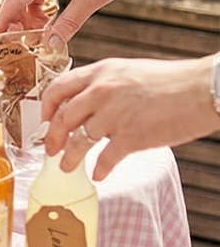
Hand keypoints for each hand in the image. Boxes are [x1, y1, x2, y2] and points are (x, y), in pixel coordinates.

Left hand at [41, 55, 216, 179]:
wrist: (202, 89)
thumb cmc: (172, 81)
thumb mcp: (129, 71)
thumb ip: (105, 85)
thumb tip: (89, 103)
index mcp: (100, 73)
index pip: (58, 89)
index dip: (46, 108)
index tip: (44, 120)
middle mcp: (101, 92)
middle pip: (62, 118)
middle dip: (52, 137)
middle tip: (49, 149)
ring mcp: (113, 116)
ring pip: (78, 141)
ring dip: (69, 158)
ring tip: (66, 167)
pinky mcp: (130, 137)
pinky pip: (105, 158)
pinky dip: (100, 169)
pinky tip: (98, 174)